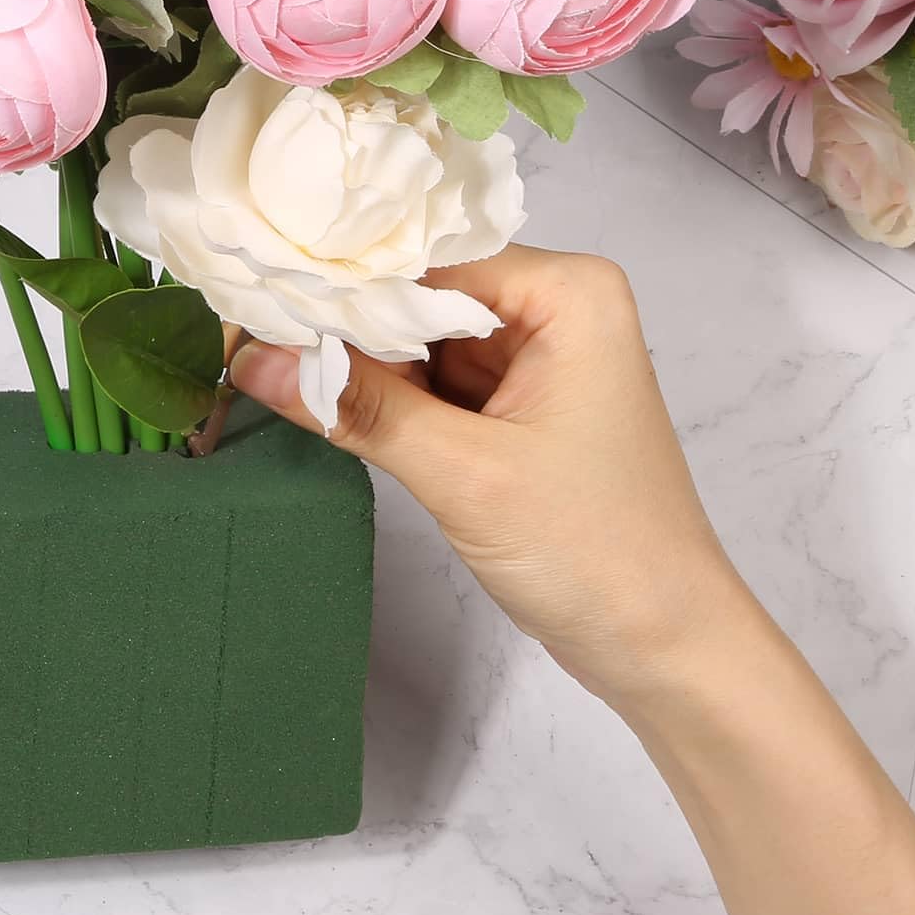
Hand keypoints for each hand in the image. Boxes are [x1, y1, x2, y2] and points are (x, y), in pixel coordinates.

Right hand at [231, 244, 748, 712]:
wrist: (669, 651)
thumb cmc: (591, 550)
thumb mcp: (464, 474)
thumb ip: (357, 408)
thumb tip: (252, 360)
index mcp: (566, 291)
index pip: (430, 263)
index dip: (343, 283)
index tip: (253, 293)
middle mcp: (555, 307)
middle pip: (424, 298)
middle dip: (345, 327)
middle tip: (245, 336)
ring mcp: (538, 360)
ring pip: (423, 343)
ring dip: (360, 366)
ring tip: (265, 364)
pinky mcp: (520, 410)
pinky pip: (437, 384)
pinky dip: (387, 399)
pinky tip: (322, 401)